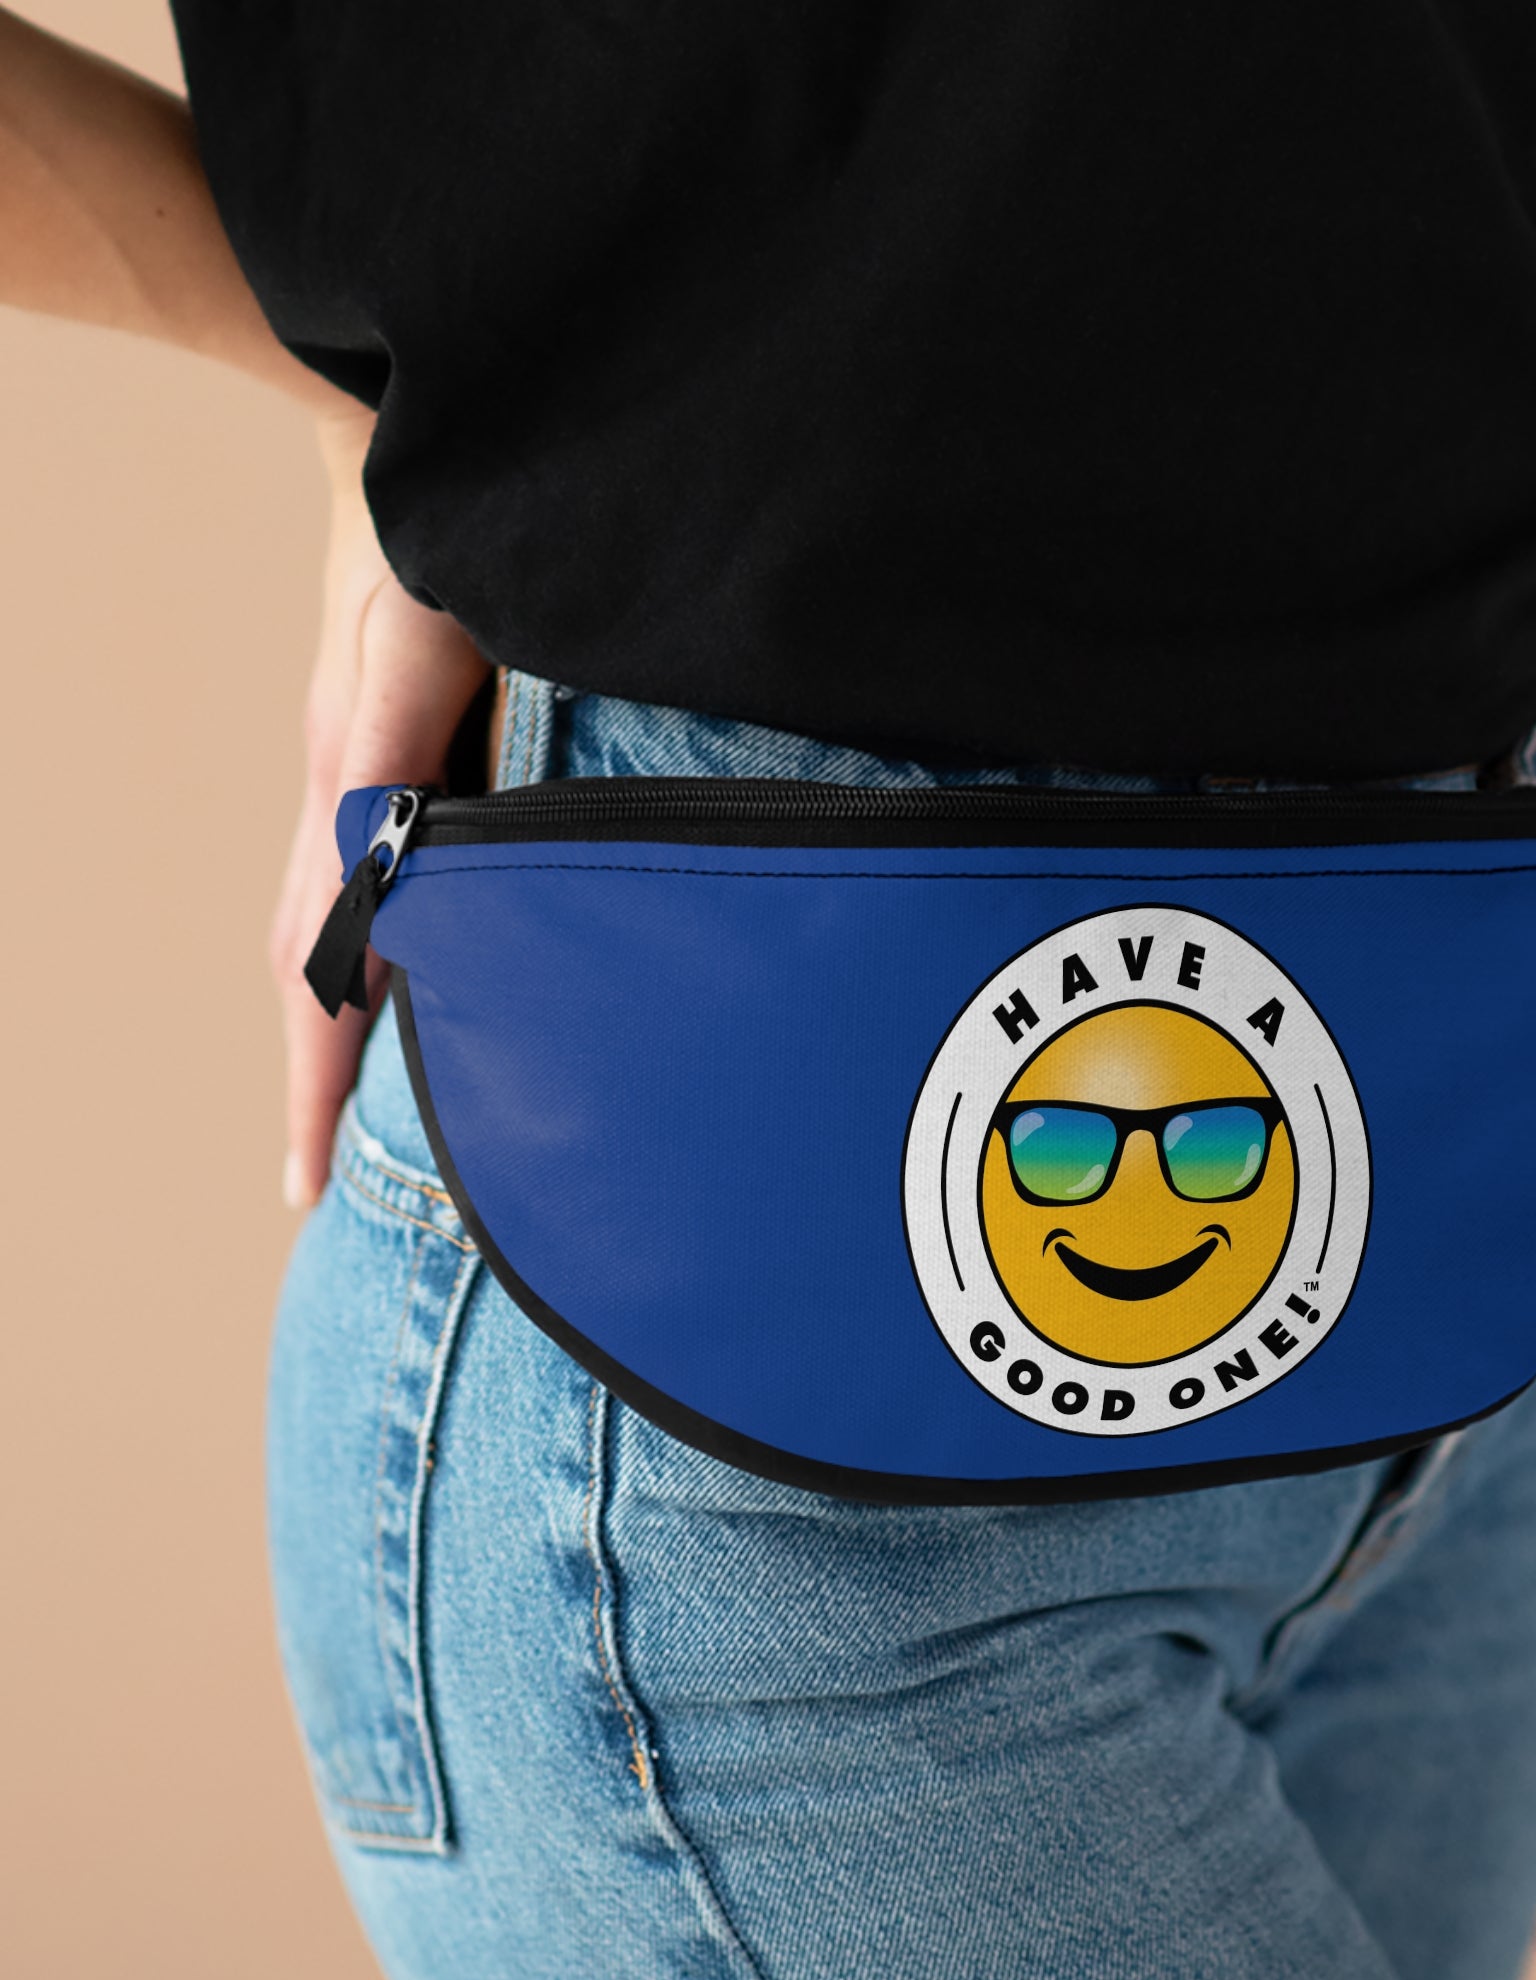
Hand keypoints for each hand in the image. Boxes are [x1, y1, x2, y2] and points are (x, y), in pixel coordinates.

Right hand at [271, 410, 490, 1207]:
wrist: (396, 431)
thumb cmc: (425, 528)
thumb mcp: (418, 639)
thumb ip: (395, 757)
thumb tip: (380, 883)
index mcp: (352, 787)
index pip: (318, 965)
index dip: (316, 1078)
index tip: (305, 1184)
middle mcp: (344, 793)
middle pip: (307, 966)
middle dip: (313, 1079)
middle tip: (318, 1186)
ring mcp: (359, 773)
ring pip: (327, 927)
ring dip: (334, 1025)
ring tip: (350, 1116)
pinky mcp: (390, 751)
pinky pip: (362, 877)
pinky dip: (363, 952)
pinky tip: (405, 981)